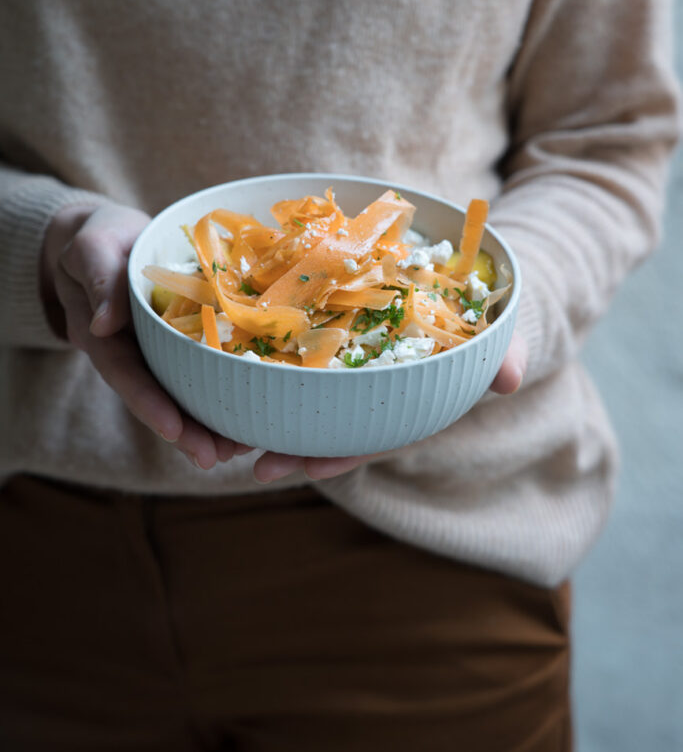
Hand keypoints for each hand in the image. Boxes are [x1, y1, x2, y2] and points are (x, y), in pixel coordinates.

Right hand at [41, 202, 251, 468]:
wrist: (110, 235)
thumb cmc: (99, 236)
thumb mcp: (93, 247)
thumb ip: (98, 280)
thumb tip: (103, 326)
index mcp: (102, 334)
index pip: (125, 374)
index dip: (149, 404)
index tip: (174, 429)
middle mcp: (128, 352)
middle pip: (155, 397)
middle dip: (184, 431)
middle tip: (216, 457)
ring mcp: (152, 352)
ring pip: (177, 393)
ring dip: (204, 424)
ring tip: (237, 450)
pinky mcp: (176, 344)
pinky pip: (196, 372)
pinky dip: (217, 394)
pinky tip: (246, 414)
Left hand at [252, 331, 528, 483]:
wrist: (472, 282)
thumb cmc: (485, 317)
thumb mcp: (501, 333)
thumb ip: (503, 355)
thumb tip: (510, 378)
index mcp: (411, 400)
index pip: (376, 435)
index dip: (346, 454)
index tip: (313, 469)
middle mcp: (377, 391)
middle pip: (332, 425)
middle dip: (296, 448)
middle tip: (257, 466)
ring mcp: (354, 367)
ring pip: (309, 400)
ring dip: (272, 418)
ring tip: (228, 436)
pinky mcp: (335, 335)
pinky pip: (298, 356)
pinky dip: (270, 369)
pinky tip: (235, 375)